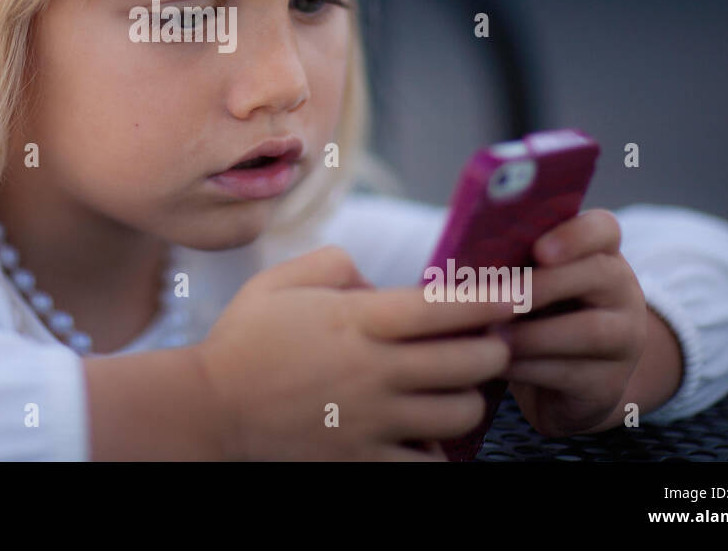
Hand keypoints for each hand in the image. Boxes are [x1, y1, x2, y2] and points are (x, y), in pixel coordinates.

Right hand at [195, 245, 517, 459]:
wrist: (209, 409)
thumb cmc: (245, 338)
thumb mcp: (283, 280)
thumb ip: (337, 264)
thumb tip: (379, 285)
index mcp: (357, 321)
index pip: (444, 307)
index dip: (491, 297)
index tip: (518, 291)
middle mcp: (374, 371)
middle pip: (470, 361)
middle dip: (494, 349)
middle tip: (491, 342)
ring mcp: (372, 420)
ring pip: (461, 413)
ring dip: (471, 398)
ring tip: (459, 388)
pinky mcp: (362, 459)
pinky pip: (429, 463)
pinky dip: (440, 449)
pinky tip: (429, 433)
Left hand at [499, 209, 646, 436]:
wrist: (556, 386)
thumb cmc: (529, 318)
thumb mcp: (521, 284)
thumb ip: (507, 265)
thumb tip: (463, 255)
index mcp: (598, 255)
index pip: (602, 228)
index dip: (575, 235)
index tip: (539, 250)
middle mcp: (621, 292)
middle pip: (599, 274)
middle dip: (543, 285)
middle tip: (498, 297)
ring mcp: (625, 339)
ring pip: (590, 330)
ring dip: (533, 333)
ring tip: (492, 335)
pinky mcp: (609, 383)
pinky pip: (573, 373)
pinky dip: (529, 368)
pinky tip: (498, 363)